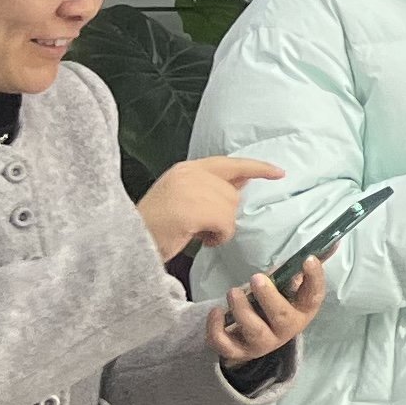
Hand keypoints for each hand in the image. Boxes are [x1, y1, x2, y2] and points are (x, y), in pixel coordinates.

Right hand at [139, 154, 278, 262]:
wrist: (126, 242)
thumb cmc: (154, 227)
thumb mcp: (181, 198)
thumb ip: (208, 189)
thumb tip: (239, 189)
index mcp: (187, 168)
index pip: (230, 163)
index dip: (257, 168)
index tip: (279, 172)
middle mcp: (191, 173)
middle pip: (233, 194)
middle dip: (225, 215)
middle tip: (202, 228)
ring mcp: (192, 189)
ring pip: (230, 210)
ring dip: (220, 228)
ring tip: (197, 234)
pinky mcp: (194, 209)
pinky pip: (226, 225)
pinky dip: (219, 237)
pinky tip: (200, 240)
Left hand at [209, 257, 323, 363]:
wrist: (256, 339)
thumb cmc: (276, 305)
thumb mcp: (291, 287)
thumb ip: (304, 266)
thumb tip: (332, 241)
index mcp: (302, 310)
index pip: (314, 295)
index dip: (314, 278)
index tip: (308, 259)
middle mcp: (286, 329)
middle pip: (282, 317)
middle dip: (269, 297)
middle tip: (256, 277)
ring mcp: (262, 343)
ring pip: (254, 330)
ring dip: (242, 310)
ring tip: (233, 292)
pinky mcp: (238, 351)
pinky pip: (225, 345)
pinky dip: (217, 329)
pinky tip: (216, 311)